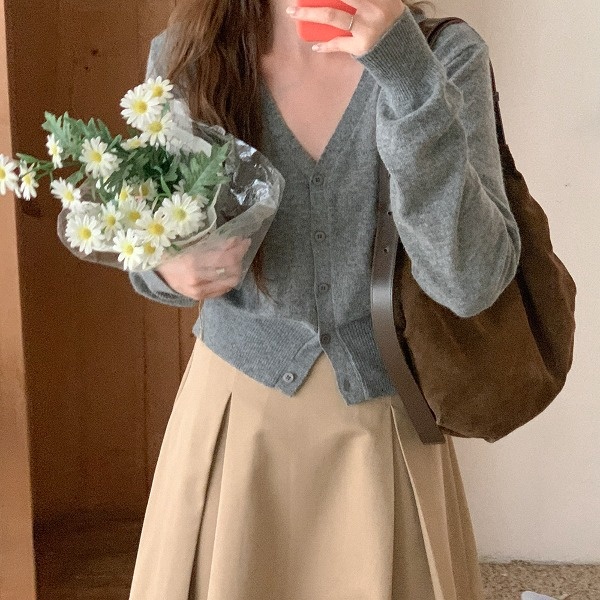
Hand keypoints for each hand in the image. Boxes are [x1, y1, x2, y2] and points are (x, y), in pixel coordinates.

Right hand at [155, 236, 251, 300]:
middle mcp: (198, 278)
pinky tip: (227, 272)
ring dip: (237, 269)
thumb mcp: (190, 244)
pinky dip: (229, 280)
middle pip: (231, 269)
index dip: (239, 248)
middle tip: (241, 248)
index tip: (244, 240)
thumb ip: (212, 243)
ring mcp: (199, 290)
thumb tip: (234, 240)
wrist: (156, 274)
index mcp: (193, 261)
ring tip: (235, 259)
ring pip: (230, 281)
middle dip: (239, 257)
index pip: (226, 257)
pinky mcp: (200, 298)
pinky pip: (223, 290)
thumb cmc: (171, 253)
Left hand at [287, 0, 406, 55]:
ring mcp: (366, 28)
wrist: (403, 54)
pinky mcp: (361, 46)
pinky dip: (325, 46)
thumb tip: (340, 1)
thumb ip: (369, 0)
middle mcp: (373, 8)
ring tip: (293, 12)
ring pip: (332, 16)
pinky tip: (315, 46)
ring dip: (308, 14)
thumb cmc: (389, 25)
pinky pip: (337, 44)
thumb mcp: (385, 4)